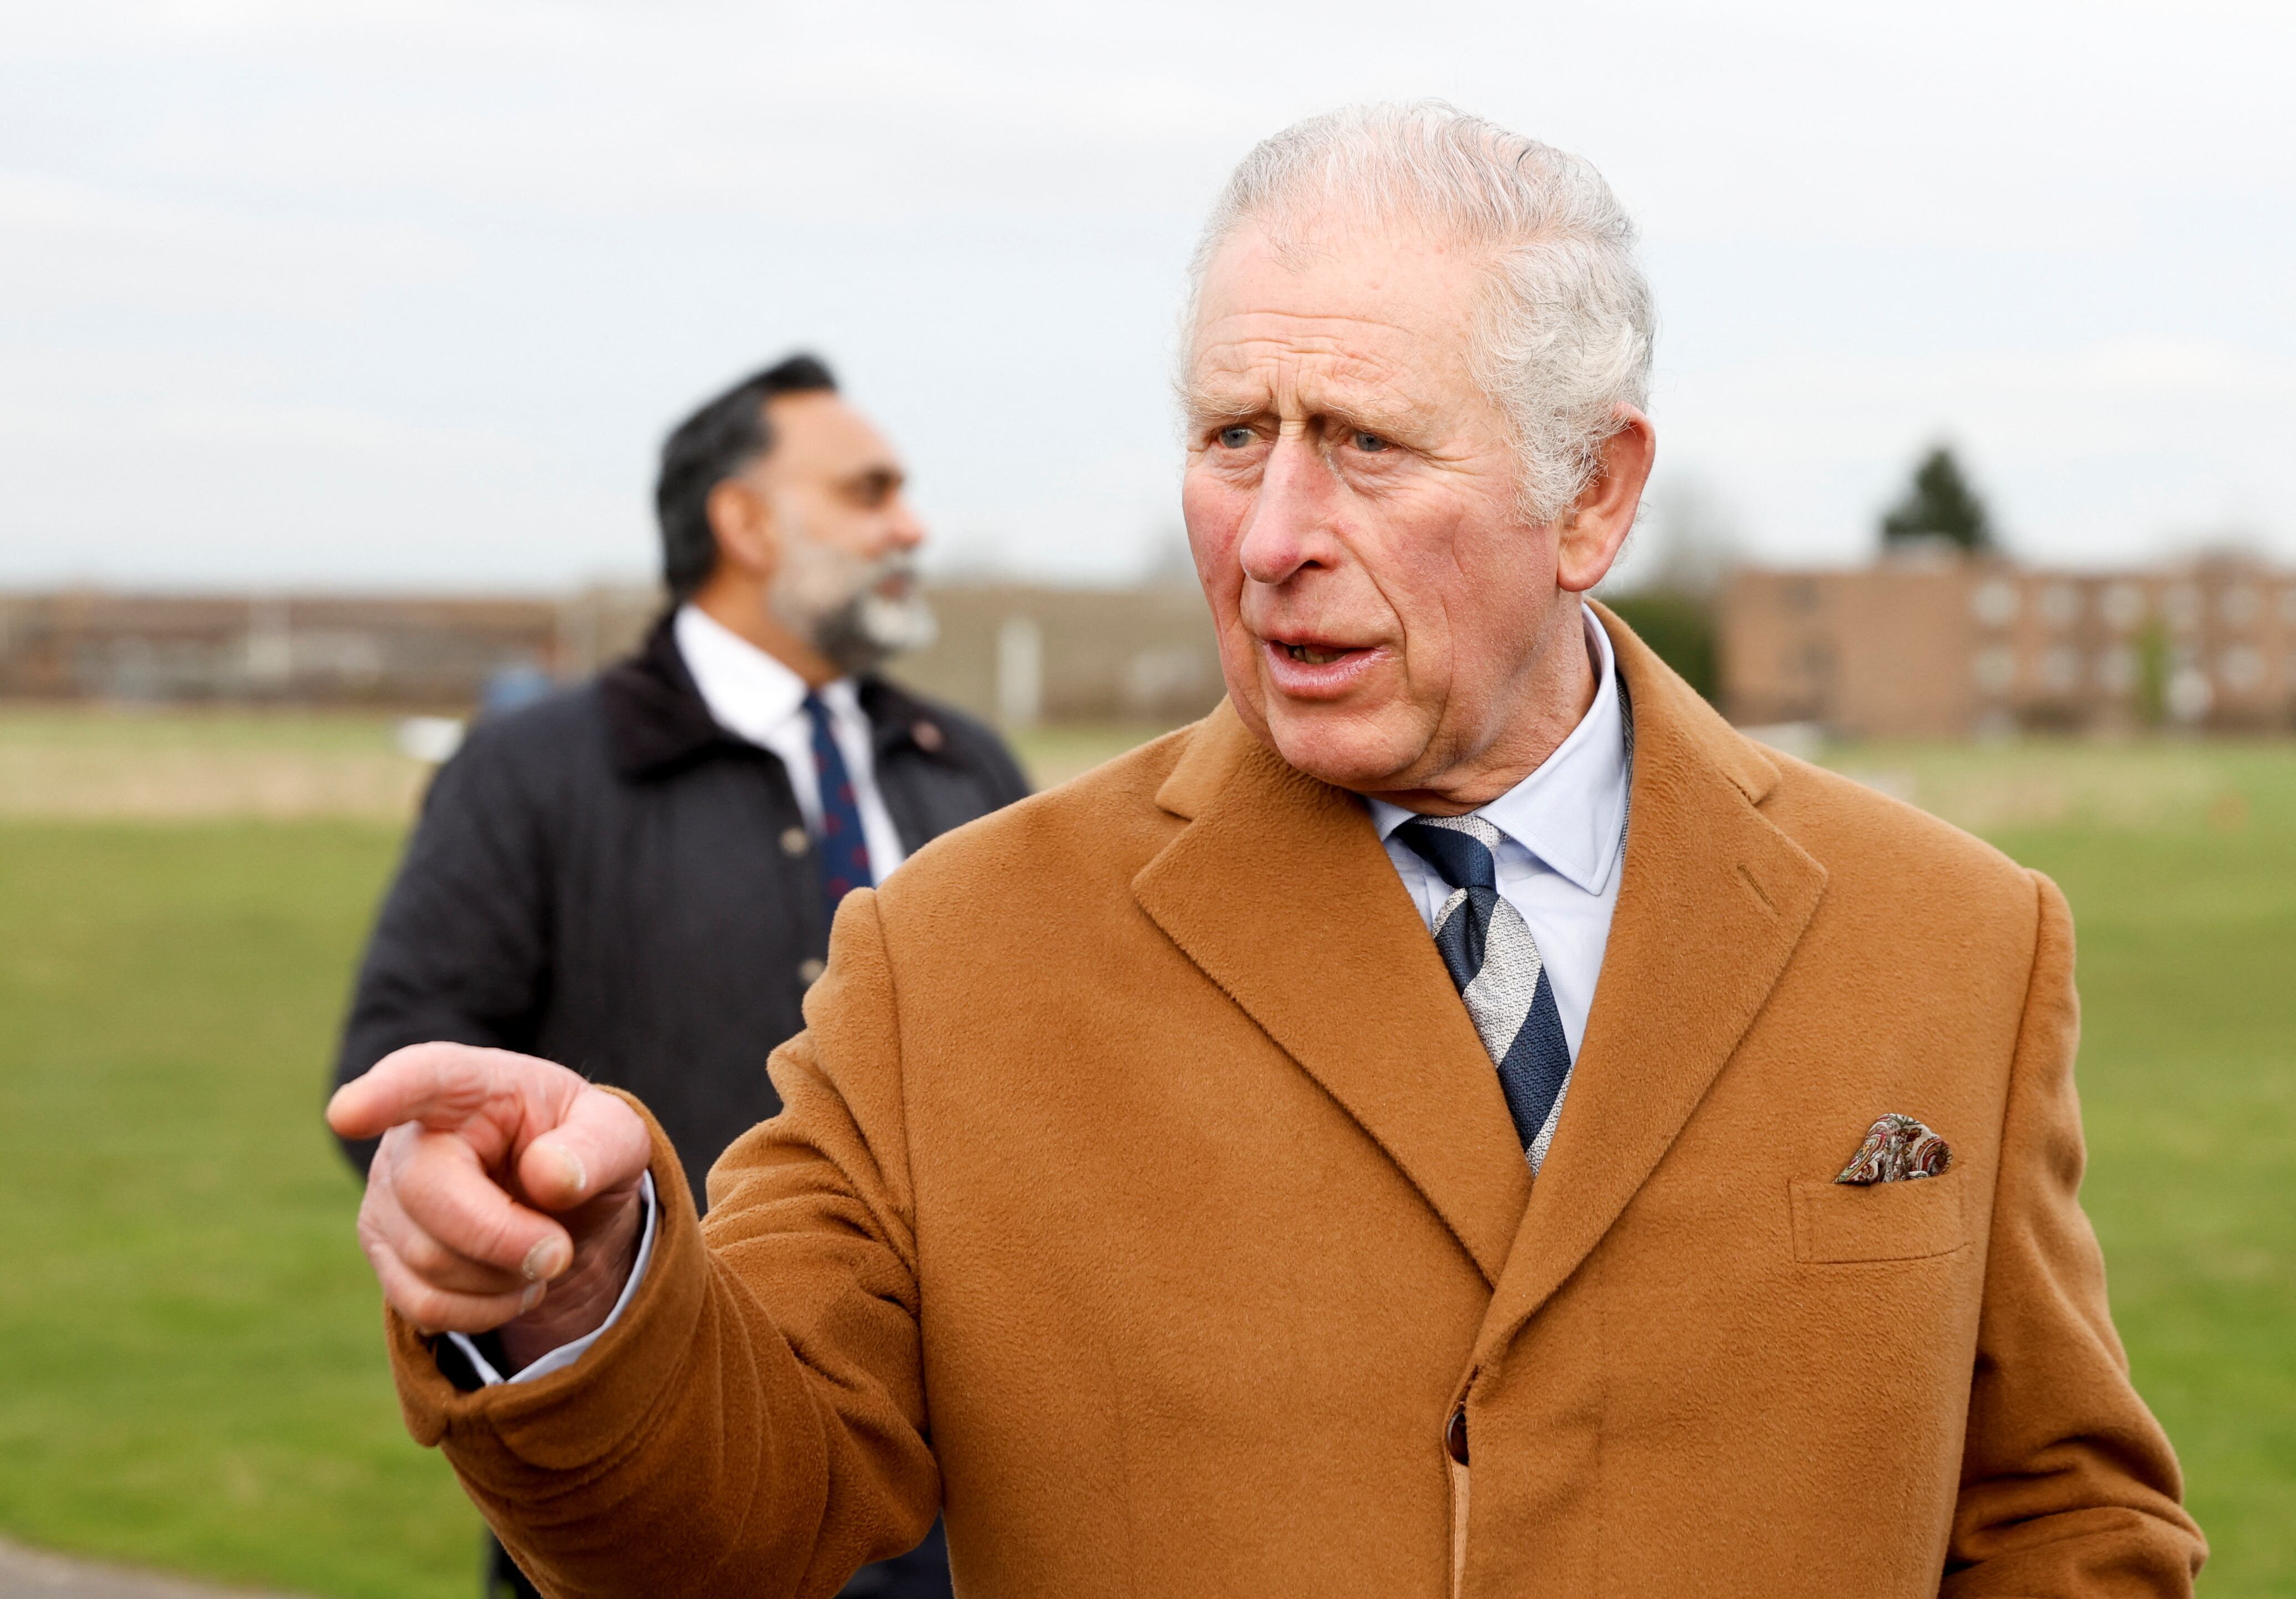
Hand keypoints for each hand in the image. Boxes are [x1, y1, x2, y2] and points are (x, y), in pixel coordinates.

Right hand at [327, 1043, 651, 1370]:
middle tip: (559, 1249)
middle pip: (431, 1199)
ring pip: (428, 1263)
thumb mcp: (614, 1134)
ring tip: (535, 1254)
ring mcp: (385, 1194)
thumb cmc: (579, 1147)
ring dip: (503, 1279)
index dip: (382, 1096)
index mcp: (466, 1083)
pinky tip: (507, 1282)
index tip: (349, 1113)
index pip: (416, 1080)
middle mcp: (408, 1135)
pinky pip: (421, 1305)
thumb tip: (550, 1177)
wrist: (557, 1198)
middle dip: (508, 1239)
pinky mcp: (382, 1249)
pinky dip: (482, 1310)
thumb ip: (597, 1146)